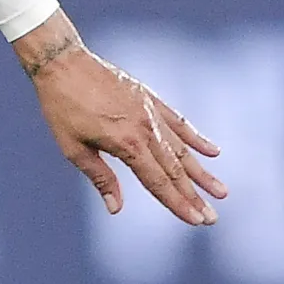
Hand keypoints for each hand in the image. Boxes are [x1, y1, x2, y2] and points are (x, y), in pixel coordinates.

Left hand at [11, 11, 225, 225]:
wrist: (64, 63)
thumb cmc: (62, 108)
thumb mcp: (73, 148)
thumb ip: (100, 177)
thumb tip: (116, 209)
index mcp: (126, 144)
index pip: (158, 182)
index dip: (177, 204)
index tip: (196, 221)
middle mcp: (145, 129)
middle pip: (175, 170)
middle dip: (195, 196)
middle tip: (212, 218)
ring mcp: (151, 112)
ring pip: (182, 148)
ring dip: (201, 172)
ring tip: (221, 191)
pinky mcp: (151, 98)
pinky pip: (178, 122)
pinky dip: (196, 137)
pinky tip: (213, 151)